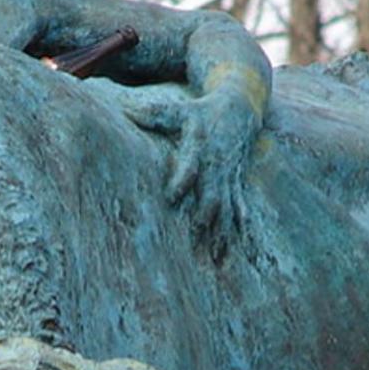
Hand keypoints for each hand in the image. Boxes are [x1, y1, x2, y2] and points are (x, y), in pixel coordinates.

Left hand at [122, 86, 258, 247]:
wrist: (243, 107)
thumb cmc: (203, 112)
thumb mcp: (180, 110)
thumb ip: (154, 115)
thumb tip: (125, 111)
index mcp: (200, 147)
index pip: (191, 166)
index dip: (182, 181)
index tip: (171, 198)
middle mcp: (216, 165)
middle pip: (213, 196)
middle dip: (205, 220)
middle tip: (195, 243)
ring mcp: (229, 178)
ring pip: (227, 210)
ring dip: (221, 236)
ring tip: (213, 262)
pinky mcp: (236, 185)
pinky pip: (237, 212)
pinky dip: (234, 234)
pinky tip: (230, 256)